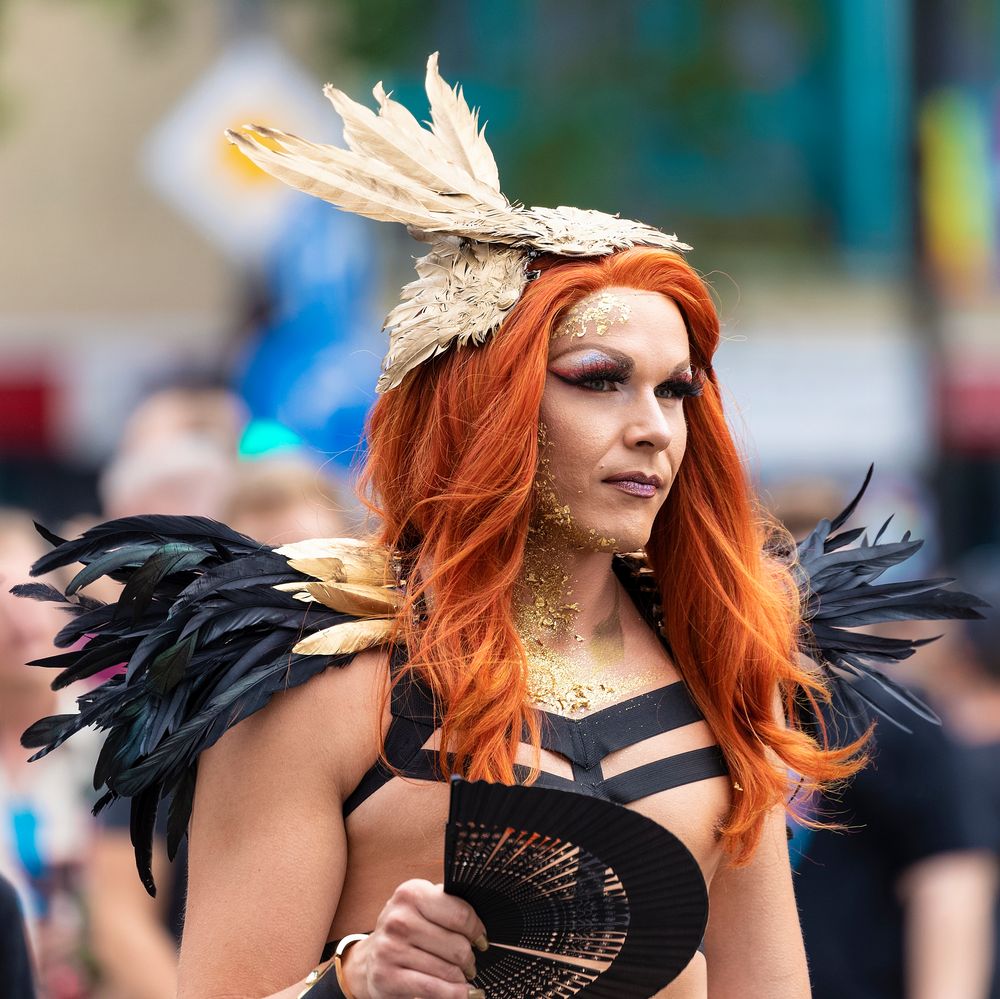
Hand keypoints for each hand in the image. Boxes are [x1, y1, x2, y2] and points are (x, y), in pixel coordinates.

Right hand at [341, 880, 487, 998]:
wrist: (370, 958)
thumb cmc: (406, 930)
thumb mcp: (423, 906)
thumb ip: (449, 903)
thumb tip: (482, 918)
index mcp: (411, 893)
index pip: (460, 914)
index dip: (477, 930)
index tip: (481, 939)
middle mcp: (399, 919)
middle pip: (457, 945)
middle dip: (470, 958)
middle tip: (470, 962)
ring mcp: (391, 949)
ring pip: (448, 970)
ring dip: (462, 978)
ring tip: (462, 976)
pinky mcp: (387, 977)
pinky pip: (433, 989)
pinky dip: (455, 994)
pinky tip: (464, 993)